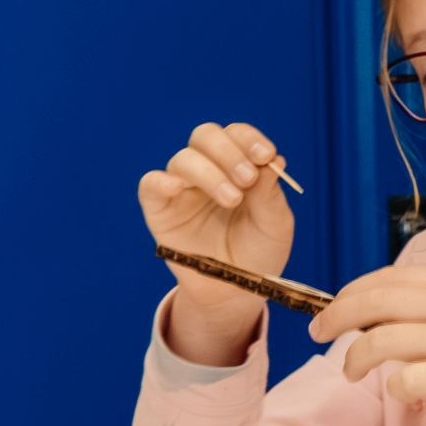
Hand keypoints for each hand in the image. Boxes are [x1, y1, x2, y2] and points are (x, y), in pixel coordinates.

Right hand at [138, 121, 295, 305]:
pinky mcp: (160, 208)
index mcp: (238, 166)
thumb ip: (270, 193)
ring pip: (184, 159)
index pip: (237, 135)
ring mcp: (182, 188)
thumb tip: (272, 161)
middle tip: (247, 179)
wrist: (237, 290)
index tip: (266, 156)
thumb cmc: (258, 252)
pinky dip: (161, 181)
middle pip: (206, 136)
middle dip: (229, 152)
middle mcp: (208, 170)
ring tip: (232, 199)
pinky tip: (178, 187)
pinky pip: (150, 184)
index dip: (249, 139)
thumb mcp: (275, 224)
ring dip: (209, 173)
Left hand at [308, 264, 425, 425]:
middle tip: (318, 335)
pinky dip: (395, 390)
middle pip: (375, 302)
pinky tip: (406, 394)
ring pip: (381, 340)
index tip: (327, 312)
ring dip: (355, 358)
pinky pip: (406, 381)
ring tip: (352, 371)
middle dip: (335, 319)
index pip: (387, 278)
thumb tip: (359, 307)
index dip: (347, 294)